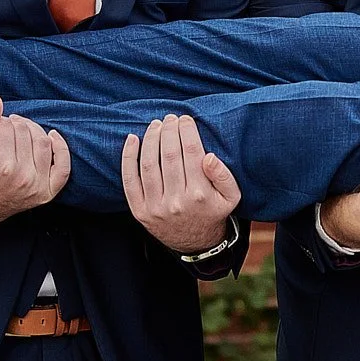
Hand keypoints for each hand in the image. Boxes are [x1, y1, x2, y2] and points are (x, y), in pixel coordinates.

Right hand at [0, 97, 69, 226]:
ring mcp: (38, 186)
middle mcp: (24, 178)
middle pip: (25, 132)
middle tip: (2, 131)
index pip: (6, 127)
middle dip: (12, 125)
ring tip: (19, 132)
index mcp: (2, 167)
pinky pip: (63, 166)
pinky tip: (52, 136)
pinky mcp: (48, 192)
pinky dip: (61, 148)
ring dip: (32, 130)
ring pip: (44, 142)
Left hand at [121, 114, 241, 253]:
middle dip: (169, 131)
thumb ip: (224, 175)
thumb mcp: (231, 196)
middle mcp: (177, 201)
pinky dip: (128, 157)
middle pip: (170, 155)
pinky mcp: (140, 211)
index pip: (192, 152)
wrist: (195, 243)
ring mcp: (156, 207)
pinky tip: (132, 139)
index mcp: (200, 194)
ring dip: (151, 139)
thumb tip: (208, 156)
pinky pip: (130, 180)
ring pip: (149, 164)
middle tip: (170, 118)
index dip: (187, 131)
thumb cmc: (213, 211)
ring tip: (155, 125)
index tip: (185, 119)